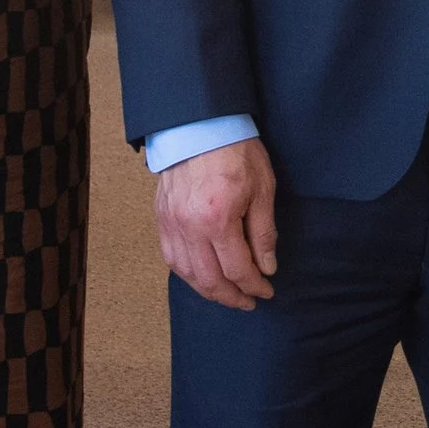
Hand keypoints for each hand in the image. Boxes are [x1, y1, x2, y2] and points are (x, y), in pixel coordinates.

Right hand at [154, 138, 278, 309]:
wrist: (199, 124)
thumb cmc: (235, 150)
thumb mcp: (262, 189)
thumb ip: (264, 233)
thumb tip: (267, 267)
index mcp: (218, 220)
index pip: (238, 269)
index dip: (254, 286)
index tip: (267, 291)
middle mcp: (190, 227)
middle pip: (209, 280)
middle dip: (231, 297)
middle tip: (248, 302)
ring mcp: (171, 223)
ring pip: (187, 273)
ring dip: (208, 290)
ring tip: (226, 295)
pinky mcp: (161, 217)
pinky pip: (171, 257)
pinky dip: (186, 274)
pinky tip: (200, 277)